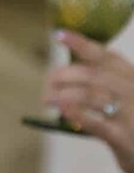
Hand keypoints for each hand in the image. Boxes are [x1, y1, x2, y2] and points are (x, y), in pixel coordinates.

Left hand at [44, 33, 133, 172]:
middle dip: (65, 75)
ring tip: (47, 98)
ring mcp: (130, 114)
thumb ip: (104, 80)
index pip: (106, 55)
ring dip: (63, 95)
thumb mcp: (127, 94)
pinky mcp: (123, 137)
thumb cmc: (132, 121)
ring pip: (91, 96)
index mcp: (133, 77)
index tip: (59, 35)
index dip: (81, 43)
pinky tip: (62, 109)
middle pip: (93, 75)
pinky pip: (96, 124)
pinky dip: (76, 114)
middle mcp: (133, 90)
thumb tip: (67, 69)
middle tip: (49, 81)